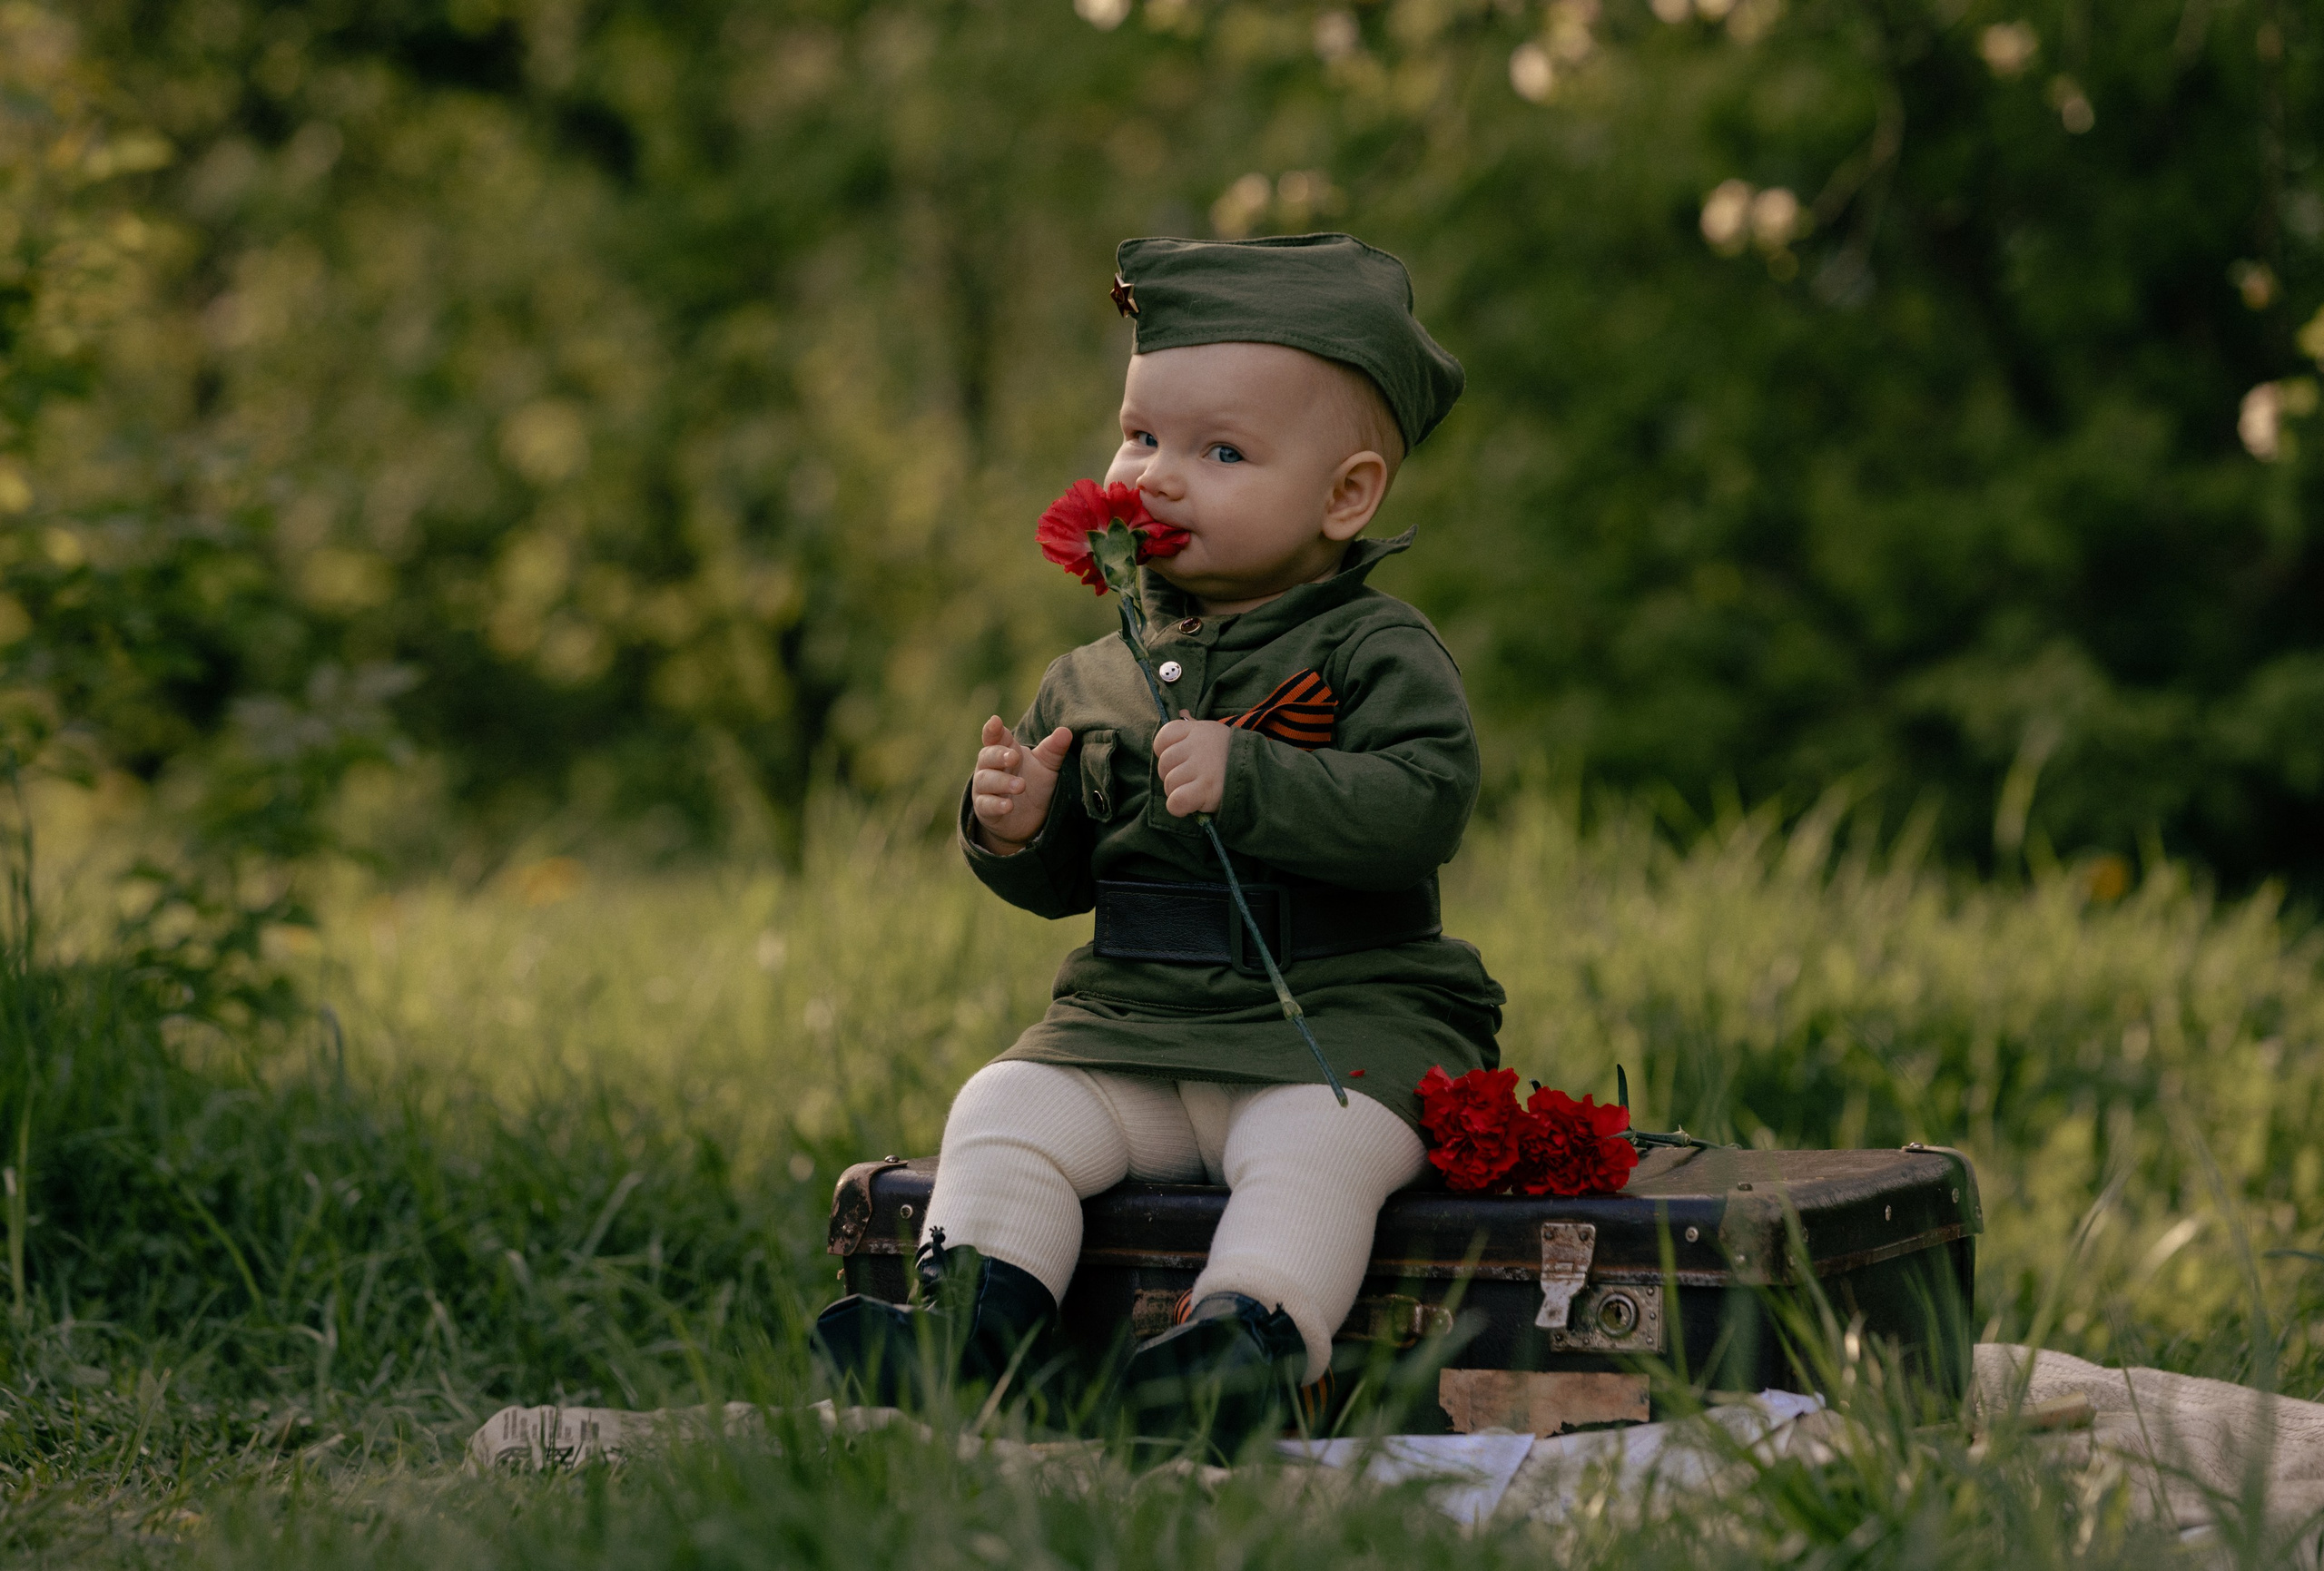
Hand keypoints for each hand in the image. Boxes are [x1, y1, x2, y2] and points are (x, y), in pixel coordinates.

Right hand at [971, 716, 1072, 852]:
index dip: (993, 729)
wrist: (1028, 818)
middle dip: (999, 755)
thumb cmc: (1034, 783)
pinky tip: (1008, 806)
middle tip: (1014, 757)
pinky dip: (996, 805)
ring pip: (985, 780)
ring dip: (1002, 782)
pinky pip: (985, 805)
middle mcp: (989, 767)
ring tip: (1021, 785)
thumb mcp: (1047, 765)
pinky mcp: (984, 809)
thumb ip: (1054, 749)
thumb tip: (1066, 731)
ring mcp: (984, 788)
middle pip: (987, 756)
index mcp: (1003, 750)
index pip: (995, 736)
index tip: (996, 721)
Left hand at [1154, 713, 1229, 817]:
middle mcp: (1198, 745)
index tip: (1178, 761)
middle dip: (1171, 776)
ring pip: (1169, 783)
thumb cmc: (1233, 756)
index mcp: (1198, 730)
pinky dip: (1178, 807)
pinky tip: (1191, 806)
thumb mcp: (1215, 734)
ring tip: (1195, 792)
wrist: (1263, 774)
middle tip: (1188, 782)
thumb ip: (1195, 729)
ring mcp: (1202, 767)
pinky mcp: (1206, 789)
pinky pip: (1176, 800)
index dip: (1165, 752)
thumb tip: (1182, 713)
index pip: (1163, 737)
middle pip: (1164, 763)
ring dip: (1177, 793)